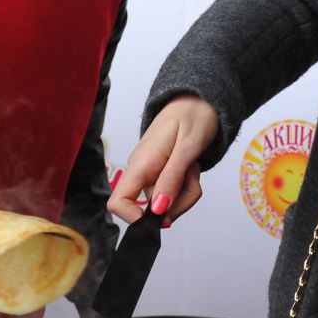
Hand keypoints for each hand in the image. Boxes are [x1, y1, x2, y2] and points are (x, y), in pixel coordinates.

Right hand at [110, 95, 216, 223]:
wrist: (200, 100)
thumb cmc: (193, 117)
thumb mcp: (187, 149)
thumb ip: (172, 179)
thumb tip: (158, 211)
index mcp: (140, 164)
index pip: (117, 202)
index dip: (133, 217)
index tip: (161, 216)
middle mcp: (141, 171)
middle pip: (152, 208)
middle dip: (180, 201)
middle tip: (194, 176)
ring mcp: (150, 173)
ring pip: (167, 203)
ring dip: (187, 192)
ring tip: (193, 167)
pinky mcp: (161, 174)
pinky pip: (174, 193)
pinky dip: (188, 187)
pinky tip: (191, 168)